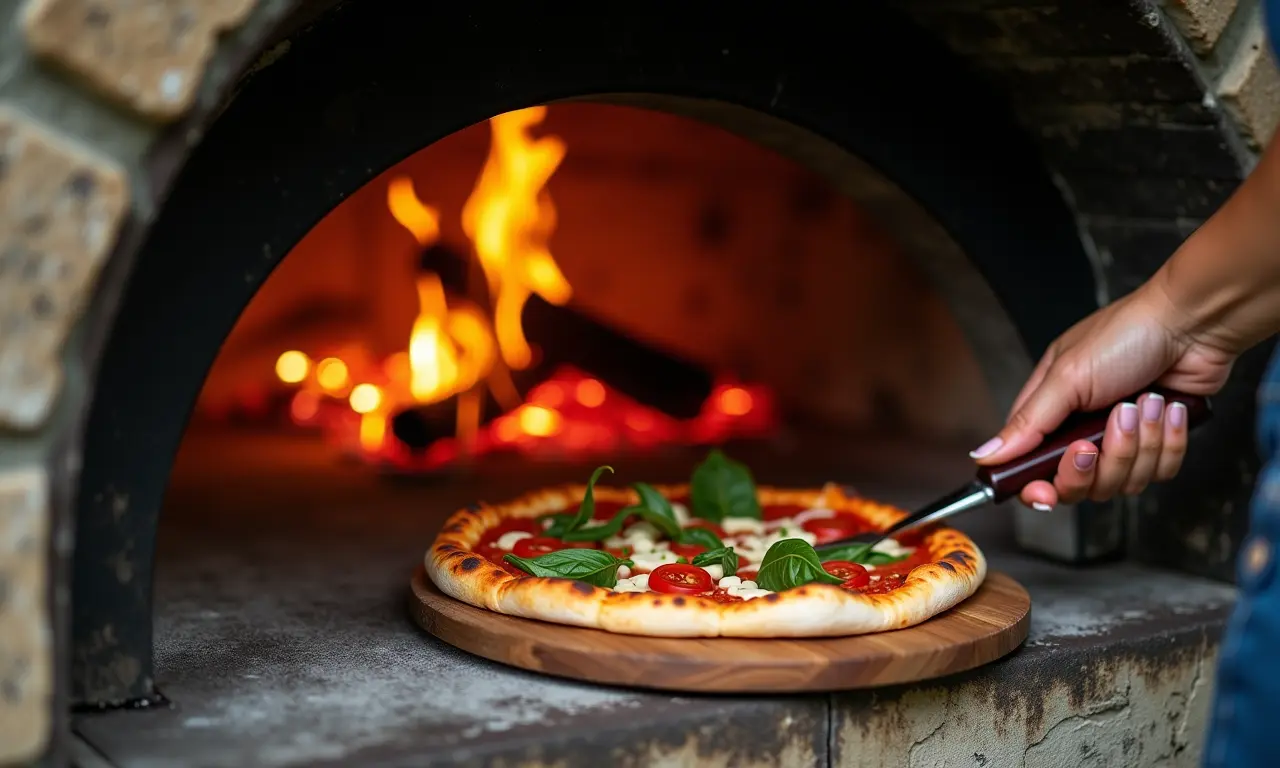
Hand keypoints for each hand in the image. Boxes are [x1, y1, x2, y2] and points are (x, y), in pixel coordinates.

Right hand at [970, 278, 1235, 509]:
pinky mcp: (1160, 443)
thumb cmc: (1125, 336)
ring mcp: (1123, 440)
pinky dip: (1167, 441)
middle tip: (1100, 434)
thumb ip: (1026, 424)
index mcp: (1050, 413)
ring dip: (1138, 443)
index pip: (1031, 468)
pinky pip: (1160, 471)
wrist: (1192, 324)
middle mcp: (1082, 430)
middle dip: (1096, 464)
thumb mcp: (1066, 378)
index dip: (1036, 488)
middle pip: (1078, 485)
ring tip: (1145, 403)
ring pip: (1123, 482)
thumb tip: (983, 456)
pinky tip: (1168, 407)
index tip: (1045, 493)